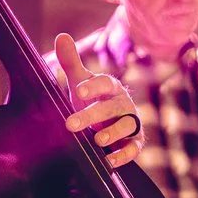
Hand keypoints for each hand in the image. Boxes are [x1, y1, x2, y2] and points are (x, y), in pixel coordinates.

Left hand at [54, 33, 143, 168]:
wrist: (105, 124)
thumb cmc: (92, 101)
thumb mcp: (80, 82)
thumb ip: (71, 61)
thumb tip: (62, 36)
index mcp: (111, 88)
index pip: (105, 83)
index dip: (93, 87)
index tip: (78, 91)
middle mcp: (124, 104)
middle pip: (112, 107)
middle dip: (93, 115)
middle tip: (71, 124)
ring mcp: (131, 123)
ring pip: (127, 126)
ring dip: (113, 133)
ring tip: (98, 141)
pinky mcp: (135, 142)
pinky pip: (133, 148)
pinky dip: (123, 155)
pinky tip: (109, 161)